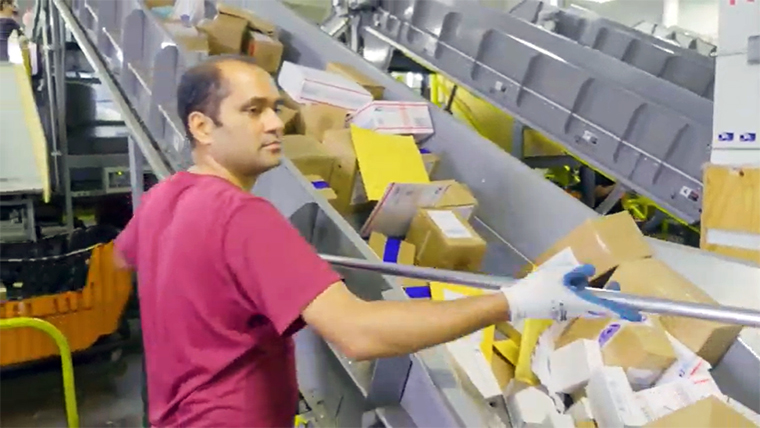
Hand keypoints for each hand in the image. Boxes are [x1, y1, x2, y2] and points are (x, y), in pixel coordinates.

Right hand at [501, 264, 642, 322]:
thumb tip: (590, 271)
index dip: (624, 311)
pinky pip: (579, 302)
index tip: (639, 316)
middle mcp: (578, 308)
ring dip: (595, 294)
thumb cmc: (538, 288)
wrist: (518, 302)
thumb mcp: (557, 275)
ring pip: (589, 303)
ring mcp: (569, 309)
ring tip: (592, 281)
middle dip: (610, 297)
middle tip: (616, 287)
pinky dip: (583, 294)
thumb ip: (576, 273)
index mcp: (580, 301)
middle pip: (600, 305)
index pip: (607, 307)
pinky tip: (575, 285)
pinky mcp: (561, 308)